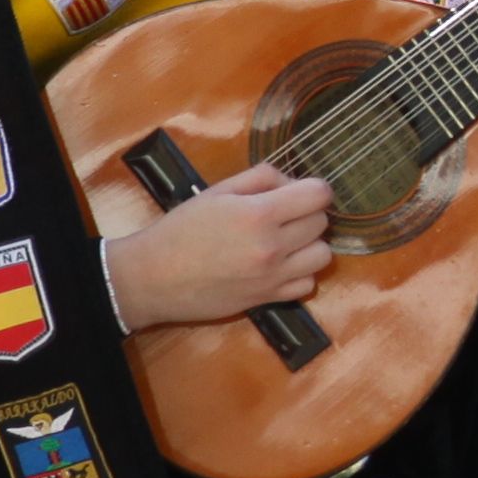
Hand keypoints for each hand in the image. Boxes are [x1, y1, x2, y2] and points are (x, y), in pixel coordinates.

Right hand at [104, 157, 335, 331]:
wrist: (154, 277)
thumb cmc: (181, 230)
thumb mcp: (217, 191)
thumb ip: (259, 178)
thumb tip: (292, 181)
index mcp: (259, 214)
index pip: (318, 195)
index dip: (314, 188)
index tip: (301, 191)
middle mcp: (272, 246)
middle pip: (321, 222)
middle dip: (308, 213)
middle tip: (284, 214)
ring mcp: (273, 276)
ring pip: (323, 255)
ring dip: (310, 244)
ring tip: (287, 241)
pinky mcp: (268, 299)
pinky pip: (308, 284)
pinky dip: (300, 274)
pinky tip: (281, 266)